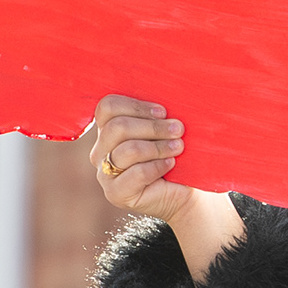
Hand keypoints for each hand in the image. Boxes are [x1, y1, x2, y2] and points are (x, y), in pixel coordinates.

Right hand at [86, 98, 243, 277]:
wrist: (187, 192)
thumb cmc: (175, 155)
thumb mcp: (164, 130)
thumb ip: (156, 114)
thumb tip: (166, 93)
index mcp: (107, 130)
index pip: (107, 107)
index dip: (136, 105)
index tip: (163, 111)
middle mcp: (100, 151)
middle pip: (117, 127)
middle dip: (153, 127)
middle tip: (178, 130)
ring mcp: (104, 174)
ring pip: (127, 150)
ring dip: (158, 146)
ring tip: (178, 147)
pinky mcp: (116, 193)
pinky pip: (135, 173)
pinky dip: (157, 166)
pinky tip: (170, 164)